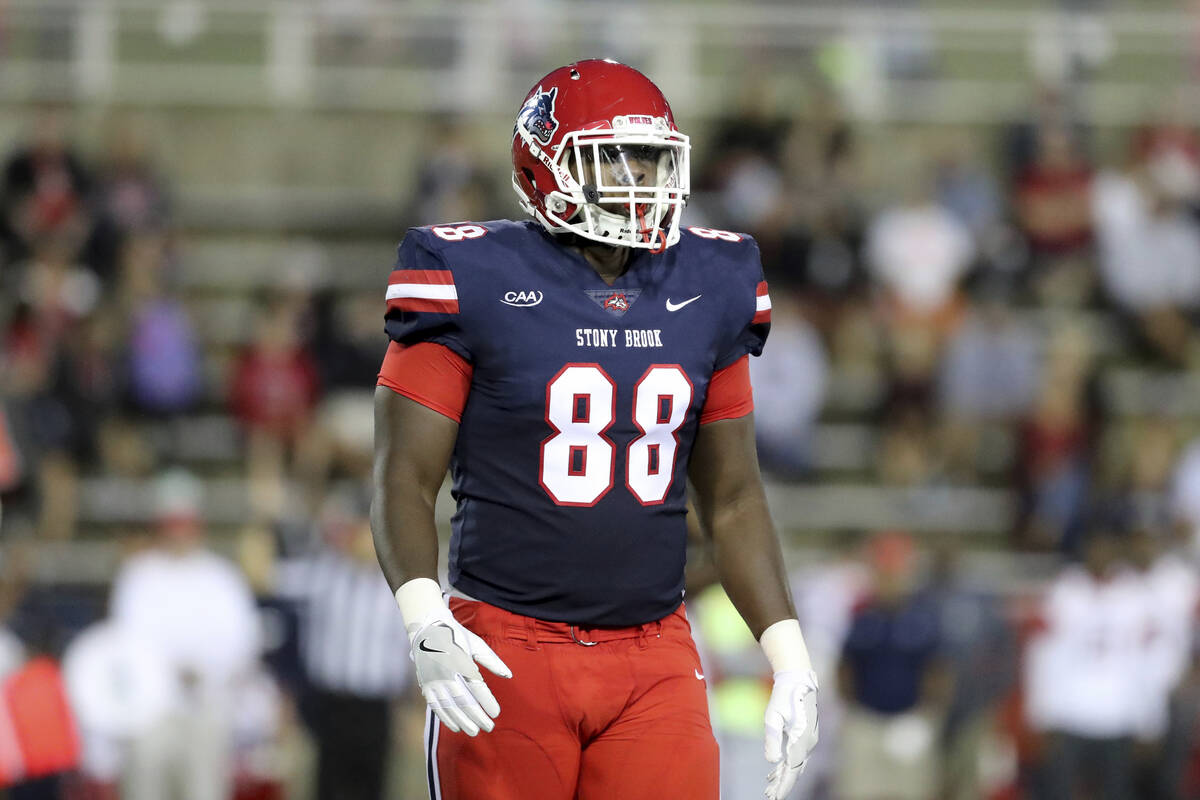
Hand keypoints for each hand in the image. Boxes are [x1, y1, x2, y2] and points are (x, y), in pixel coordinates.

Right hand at [410, 615, 511, 735]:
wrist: (427, 629)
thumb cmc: (457, 637)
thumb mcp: (476, 644)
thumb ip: (492, 661)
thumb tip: (509, 675)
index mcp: (461, 660)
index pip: (476, 686)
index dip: (487, 701)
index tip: (496, 713)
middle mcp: (446, 672)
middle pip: (463, 700)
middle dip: (477, 716)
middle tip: (489, 727)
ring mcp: (434, 680)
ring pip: (449, 706)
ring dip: (462, 721)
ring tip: (474, 731)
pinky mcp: (425, 685)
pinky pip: (436, 706)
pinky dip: (446, 718)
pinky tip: (456, 727)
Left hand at [764, 669, 818, 799]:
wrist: (799, 679)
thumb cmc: (784, 696)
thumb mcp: (773, 717)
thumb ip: (772, 740)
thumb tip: (773, 762)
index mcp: (802, 739)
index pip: (793, 770)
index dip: (783, 785)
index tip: (774, 797)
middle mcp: (809, 742)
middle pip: (796, 770)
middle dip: (783, 784)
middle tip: (769, 796)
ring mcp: (810, 739)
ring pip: (797, 764)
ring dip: (784, 776)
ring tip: (769, 787)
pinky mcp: (806, 735)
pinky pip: (797, 755)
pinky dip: (787, 765)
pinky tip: (776, 770)